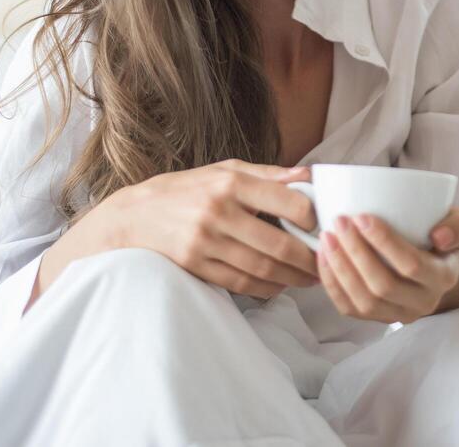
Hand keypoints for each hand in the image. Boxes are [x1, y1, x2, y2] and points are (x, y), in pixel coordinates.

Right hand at [108, 159, 320, 299]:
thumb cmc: (187, 189)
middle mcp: (218, 212)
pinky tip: (278, 286)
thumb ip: (269, 174)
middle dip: (308, 259)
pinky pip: (239, 282)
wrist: (134, 216)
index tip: (322, 225)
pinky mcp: (195, 265)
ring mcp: (205, 242)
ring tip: (308, 279)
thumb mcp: (225, 170)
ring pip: (261, 268)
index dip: (311, 217)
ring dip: (291, 278)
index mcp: (231, 183)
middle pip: (277, 244)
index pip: (285, 201)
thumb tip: (310, 175)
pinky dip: (264, 288)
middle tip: (325, 263)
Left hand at [316, 205, 458, 323]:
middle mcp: (423, 302)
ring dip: (340, 269)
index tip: (362, 216)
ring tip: (326, 237)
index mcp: (443, 277)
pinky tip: (324, 257)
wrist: (439, 269)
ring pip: (363, 302)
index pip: (411, 265)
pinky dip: (332, 284)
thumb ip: (458, 224)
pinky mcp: (378, 320)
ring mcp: (399, 315)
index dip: (384, 242)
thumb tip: (438, 236)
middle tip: (339, 221)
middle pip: (382, 286)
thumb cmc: (444, 238)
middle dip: (356, 252)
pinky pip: (349, 309)